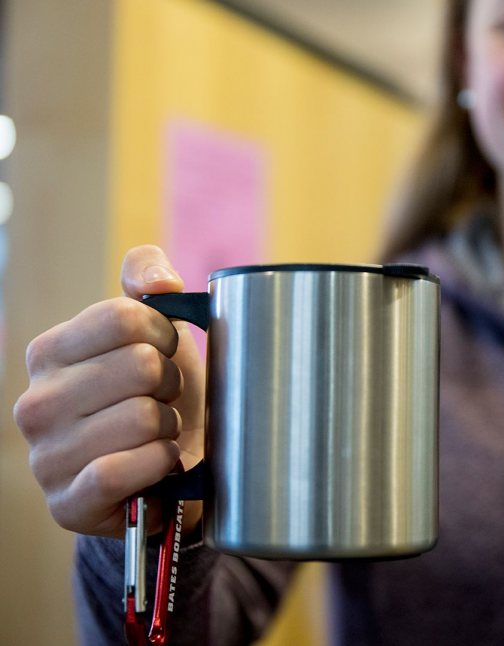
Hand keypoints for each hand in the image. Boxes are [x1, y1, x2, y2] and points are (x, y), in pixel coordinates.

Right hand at [13, 245, 204, 536]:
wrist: (174, 466)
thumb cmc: (162, 393)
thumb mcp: (157, 328)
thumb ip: (147, 278)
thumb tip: (160, 281)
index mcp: (49, 352)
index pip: (125, 317)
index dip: (165, 334)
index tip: (166, 353)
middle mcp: (35, 403)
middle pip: (140, 366)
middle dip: (171, 384)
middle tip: (164, 401)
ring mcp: (46, 457)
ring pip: (141, 418)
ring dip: (169, 428)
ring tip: (159, 434)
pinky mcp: (68, 504)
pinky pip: (121, 471)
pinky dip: (157, 464)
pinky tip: (159, 464)